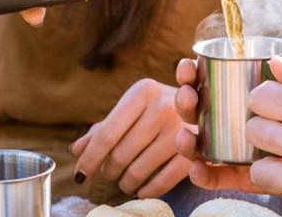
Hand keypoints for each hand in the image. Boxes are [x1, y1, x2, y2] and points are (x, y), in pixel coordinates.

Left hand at [70, 78, 192, 197]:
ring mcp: (180, 130)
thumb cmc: (156, 110)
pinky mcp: (195, 153)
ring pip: (138, 171)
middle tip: (109, 173)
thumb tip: (75, 150)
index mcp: (142, 91)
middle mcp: (162, 106)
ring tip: (124, 180)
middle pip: (120, 154)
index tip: (80, 174)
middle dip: (108, 170)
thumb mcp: (131, 110)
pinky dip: (145, 191)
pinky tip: (141, 189)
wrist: (206, 108)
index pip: (107, 133)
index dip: (90, 157)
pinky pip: (161, 183)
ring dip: (125, 183)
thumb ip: (103, 129)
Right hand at [174, 58, 256, 191]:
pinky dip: (202, 174)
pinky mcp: (239, 174)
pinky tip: (197, 170)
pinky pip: (215, 175)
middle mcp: (227, 115)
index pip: (205, 77)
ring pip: (198, 141)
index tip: (187, 67)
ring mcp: (229, 145)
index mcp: (237, 90)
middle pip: (196, 107)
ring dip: (185, 139)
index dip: (190, 72)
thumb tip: (276, 61)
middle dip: (183, 100)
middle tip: (188, 96)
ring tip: (187, 138)